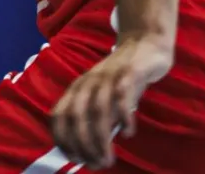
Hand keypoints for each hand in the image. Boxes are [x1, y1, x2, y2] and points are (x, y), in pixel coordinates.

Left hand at [51, 35, 172, 168]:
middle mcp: (88, 82)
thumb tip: (91, 151)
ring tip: (108, 158)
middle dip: (82, 144)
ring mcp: (107, 76)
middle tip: (96, 164)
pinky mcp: (129, 72)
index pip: (59, 114)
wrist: (145, 44)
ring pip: (97, 109)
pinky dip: (123, 116)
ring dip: (100, 138)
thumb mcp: (105, 98)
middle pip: (76, 115)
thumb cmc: (123, 77)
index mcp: (78, 88)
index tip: (73, 158)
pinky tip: (128, 132)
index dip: (62, 138)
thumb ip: (97, 119)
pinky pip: (122, 95)